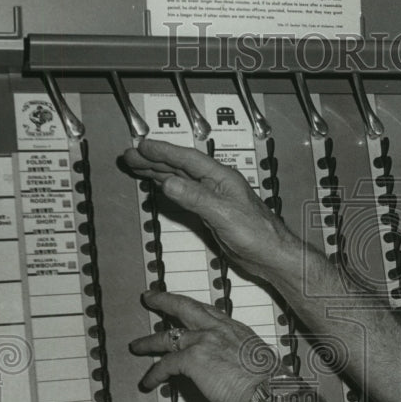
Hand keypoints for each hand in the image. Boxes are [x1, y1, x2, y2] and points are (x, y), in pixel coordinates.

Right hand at [122, 138, 299, 280]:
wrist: (271, 255)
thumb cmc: (258, 234)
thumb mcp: (224, 214)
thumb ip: (196, 198)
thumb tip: (168, 183)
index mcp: (222, 178)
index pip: (187, 159)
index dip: (164, 151)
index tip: (142, 146)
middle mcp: (217, 184)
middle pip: (180, 166)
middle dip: (154, 159)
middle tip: (130, 155)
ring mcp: (213, 197)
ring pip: (180, 178)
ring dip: (157, 171)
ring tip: (136, 166)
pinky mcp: (210, 212)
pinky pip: (184, 193)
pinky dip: (168, 187)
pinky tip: (159, 184)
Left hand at [129, 289, 278, 401]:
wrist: (268, 390)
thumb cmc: (269, 382)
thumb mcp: (258, 358)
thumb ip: (240, 356)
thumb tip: (234, 366)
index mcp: (235, 328)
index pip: (208, 311)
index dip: (192, 307)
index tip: (183, 305)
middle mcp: (218, 329)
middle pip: (184, 307)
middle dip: (164, 301)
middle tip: (150, 297)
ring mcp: (204, 341)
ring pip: (168, 336)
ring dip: (149, 341)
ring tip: (138, 345)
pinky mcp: (192, 359)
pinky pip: (165, 365)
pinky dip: (154, 374)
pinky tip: (149, 381)